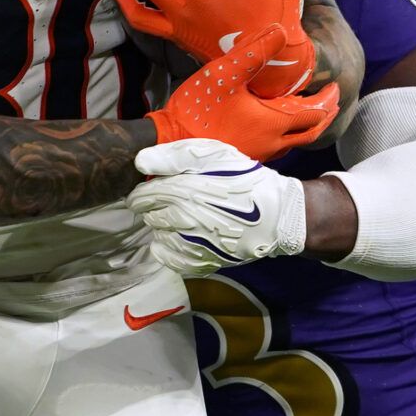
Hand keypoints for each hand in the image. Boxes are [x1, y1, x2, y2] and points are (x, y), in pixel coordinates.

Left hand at [128, 139, 306, 275]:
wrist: (276, 213)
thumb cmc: (244, 179)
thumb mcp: (213, 154)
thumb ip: (173, 156)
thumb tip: (140, 163)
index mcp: (180, 192)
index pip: (142, 197)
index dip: (142, 193)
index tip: (149, 190)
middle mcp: (180, 220)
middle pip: (149, 217)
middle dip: (153, 209)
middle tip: (168, 202)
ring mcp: (190, 244)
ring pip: (158, 238)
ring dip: (162, 228)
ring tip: (180, 219)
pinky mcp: (201, 261)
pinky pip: (171, 260)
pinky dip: (169, 251)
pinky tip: (179, 239)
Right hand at [147, 24, 337, 161]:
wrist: (168, 145)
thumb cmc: (196, 111)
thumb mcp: (225, 73)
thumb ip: (254, 51)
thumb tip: (281, 30)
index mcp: (274, 123)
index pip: (314, 114)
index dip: (328, 100)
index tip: (335, 87)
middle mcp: (271, 143)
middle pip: (310, 132)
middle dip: (323, 114)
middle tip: (329, 100)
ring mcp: (257, 153)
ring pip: (292, 141)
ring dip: (304, 124)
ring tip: (303, 107)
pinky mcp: (242, 157)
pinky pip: (275, 146)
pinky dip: (284, 132)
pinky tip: (270, 121)